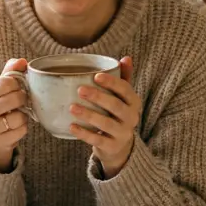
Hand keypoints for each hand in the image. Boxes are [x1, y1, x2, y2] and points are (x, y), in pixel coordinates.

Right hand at [0, 58, 28, 172]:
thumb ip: (10, 72)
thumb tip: (22, 61)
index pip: (6, 82)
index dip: (17, 84)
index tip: (16, 87)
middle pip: (15, 98)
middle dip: (22, 98)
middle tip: (19, 101)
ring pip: (19, 117)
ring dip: (23, 115)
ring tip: (16, 114)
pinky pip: (21, 131)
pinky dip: (23, 128)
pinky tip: (15, 126)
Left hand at [69, 56, 139, 178]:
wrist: (120, 146)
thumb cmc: (117, 114)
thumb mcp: (123, 98)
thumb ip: (123, 78)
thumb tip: (126, 58)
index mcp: (134, 102)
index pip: (125, 90)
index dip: (112, 83)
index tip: (95, 76)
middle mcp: (132, 118)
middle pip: (115, 106)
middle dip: (98, 97)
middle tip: (80, 90)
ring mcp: (122, 134)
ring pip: (106, 124)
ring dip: (88, 115)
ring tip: (72, 107)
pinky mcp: (112, 147)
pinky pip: (97, 140)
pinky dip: (84, 133)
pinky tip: (71, 126)